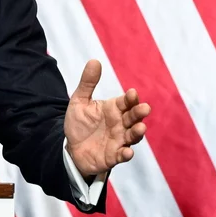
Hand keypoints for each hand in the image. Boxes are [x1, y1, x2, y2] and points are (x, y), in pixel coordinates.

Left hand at [64, 60, 150, 177]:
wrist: (71, 147)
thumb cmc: (80, 123)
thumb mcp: (79, 101)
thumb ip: (87, 83)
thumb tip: (94, 60)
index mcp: (114, 109)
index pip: (126, 102)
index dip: (130, 98)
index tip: (132, 93)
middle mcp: (120, 124)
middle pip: (133, 118)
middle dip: (139, 113)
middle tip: (144, 108)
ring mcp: (119, 140)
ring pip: (132, 136)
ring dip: (137, 132)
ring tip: (141, 127)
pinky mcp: (113, 156)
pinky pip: (122, 156)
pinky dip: (126, 154)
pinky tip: (127, 151)